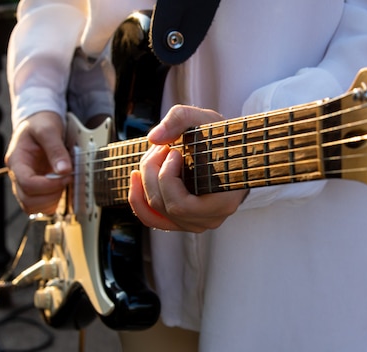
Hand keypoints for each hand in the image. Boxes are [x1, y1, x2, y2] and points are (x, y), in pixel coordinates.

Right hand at [4, 111, 71, 213]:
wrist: (38, 121)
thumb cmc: (39, 123)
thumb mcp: (48, 129)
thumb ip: (56, 149)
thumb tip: (64, 170)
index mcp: (16, 160)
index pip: (26, 183)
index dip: (48, 185)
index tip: (65, 176)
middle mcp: (18, 174)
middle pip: (27, 200)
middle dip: (51, 194)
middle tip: (67, 180)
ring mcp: (25, 182)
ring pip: (31, 206)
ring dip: (51, 201)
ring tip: (63, 184)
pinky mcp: (34, 186)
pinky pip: (38, 205)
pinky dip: (51, 202)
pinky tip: (61, 188)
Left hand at [128, 105, 248, 232]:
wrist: (230, 150)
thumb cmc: (221, 138)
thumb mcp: (206, 119)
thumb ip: (181, 118)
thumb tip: (154, 138)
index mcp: (223, 202)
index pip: (181, 205)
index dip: (168, 177)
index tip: (174, 151)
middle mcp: (210, 219)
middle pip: (165, 206)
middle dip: (153, 172)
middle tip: (161, 148)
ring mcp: (196, 224)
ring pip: (155, 211)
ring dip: (146, 181)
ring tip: (152, 156)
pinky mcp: (183, 220)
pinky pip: (152, 218)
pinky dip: (139, 199)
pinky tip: (136, 177)